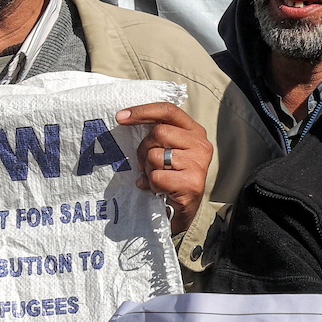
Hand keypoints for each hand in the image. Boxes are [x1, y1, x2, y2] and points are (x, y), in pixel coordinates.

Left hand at [117, 103, 213, 234]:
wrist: (183, 211)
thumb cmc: (171, 176)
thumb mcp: (167, 150)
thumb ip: (157, 135)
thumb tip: (124, 118)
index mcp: (195, 132)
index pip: (169, 111)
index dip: (143, 111)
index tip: (120, 117)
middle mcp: (201, 145)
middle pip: (159, 132)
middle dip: (144, 149)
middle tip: (145, 164)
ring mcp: (199, 165)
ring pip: (155, 155)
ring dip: (148, 170)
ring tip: (156, 178)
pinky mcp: (192, 184)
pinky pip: (157, 177)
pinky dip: (152, 185)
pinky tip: (160, 191)